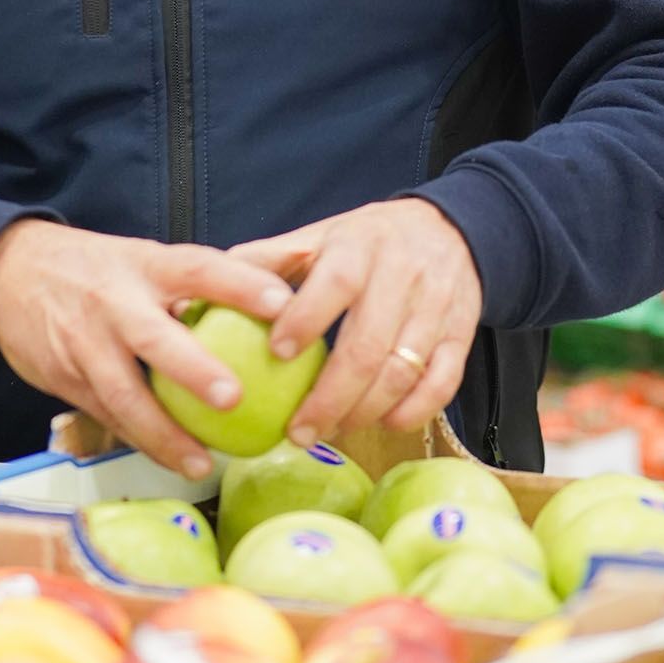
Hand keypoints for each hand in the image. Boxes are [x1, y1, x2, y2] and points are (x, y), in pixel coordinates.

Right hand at [0, 219, 292, 477]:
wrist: (8, 274)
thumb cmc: (97, 270)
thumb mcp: (144, 259)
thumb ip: (199, 281)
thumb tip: (283, 289)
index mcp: (145, 266)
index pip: (199, 268)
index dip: (240, 284)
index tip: (281, 305)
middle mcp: (115, 303)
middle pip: (154, 338)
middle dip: (192, 369)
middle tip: (233, 397)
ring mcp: (86, 344)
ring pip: (124, 394)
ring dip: (163, 433)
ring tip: (201, 462)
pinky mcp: (66, 381)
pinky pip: (107, 417)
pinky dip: (140, 442)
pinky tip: (172, 462)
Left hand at [237, 200, 481, 442]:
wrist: (450, 230)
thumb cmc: (367, 243)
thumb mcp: (318, 237)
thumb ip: (267, 262)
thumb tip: (202, 294)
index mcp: (360, 248)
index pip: (336, 283)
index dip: (307, 319)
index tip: (276, 353)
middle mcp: (402, 276)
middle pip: (368, 345)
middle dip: (331, 397)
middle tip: (298, 432)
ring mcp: (436, 308)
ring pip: (403, 371)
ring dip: (364, 412)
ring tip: (330, 432)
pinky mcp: (461, 334)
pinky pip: (442, 383)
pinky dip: (411, 412)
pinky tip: (382, 424)